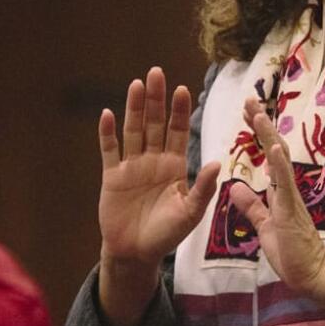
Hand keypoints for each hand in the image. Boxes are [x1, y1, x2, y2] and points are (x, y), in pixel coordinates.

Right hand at [98, 67, 218, 267]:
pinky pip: (109, 151)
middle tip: (157, 72)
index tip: (182, 89)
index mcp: (174, 166)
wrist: (136, 253)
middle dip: (156, 99)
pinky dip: (107, 133)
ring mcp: (131, 166)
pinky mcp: (112, 177)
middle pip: (155, 123)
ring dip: (134, 108)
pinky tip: (107, 114)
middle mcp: (153, 160)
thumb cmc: (167, 234)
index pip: (177, 131)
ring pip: (133, 130)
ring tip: (137, 84)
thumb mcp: (190, 213)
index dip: (179, 111)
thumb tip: (217, 163)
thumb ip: (202, 189)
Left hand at [229, 98, 324, 304]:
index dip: (259, 134)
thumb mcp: (265, 226)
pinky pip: (285, 182)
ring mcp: (291, 197)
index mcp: (281, 192)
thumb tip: (236, 187)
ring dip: (268, 135)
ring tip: (257, 113)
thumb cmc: (292, 254)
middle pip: (276, 148)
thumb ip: (252, 206)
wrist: (312, 276)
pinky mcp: (292, 210)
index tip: (249, 112)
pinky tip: (272, 145)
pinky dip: (278, 162)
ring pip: (280, 159)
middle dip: (262, 124)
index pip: (269, 156)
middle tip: (250, 99)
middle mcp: (288, 189)